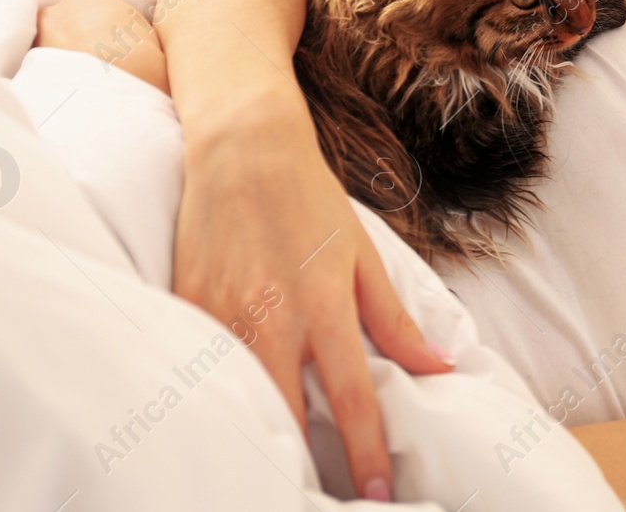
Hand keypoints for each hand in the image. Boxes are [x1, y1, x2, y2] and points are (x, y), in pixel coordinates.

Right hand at [172, 85, 455, 501]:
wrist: (243, 148)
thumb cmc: (310, 201)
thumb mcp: (363, 256)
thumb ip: (395, 319)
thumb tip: (440, 365)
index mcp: (324, 305)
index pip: (351, 395)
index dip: (365, 451)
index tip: (375, 495)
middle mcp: (272, 315)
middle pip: (286, 411)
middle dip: (301, 464)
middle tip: (319, 498)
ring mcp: (222, 312)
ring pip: (238, 394)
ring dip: (257, 435)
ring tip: (269, 473)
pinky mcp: (186, 305)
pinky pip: (201, 365)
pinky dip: (214, 396)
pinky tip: (223, 421)